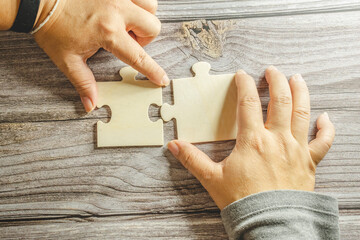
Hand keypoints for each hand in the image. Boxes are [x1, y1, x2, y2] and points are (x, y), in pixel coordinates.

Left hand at [33, 0, 167, 111]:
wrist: (38, 1)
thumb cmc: (52, 28)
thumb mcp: (67, 60)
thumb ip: (83, 83)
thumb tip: (91, 105)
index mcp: (108, 32)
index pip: (138, 56)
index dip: (152, 70)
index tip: (162, 79)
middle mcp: (117, 10)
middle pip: (152, 27)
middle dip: (145, 39)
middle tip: (126, 41)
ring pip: (150, 7)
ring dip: (143, 19)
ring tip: (125, 24)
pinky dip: (136, 4)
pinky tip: (122, 11)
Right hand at [168, 66, 334, 209]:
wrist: (270, 223)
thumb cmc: (243, 201)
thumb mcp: (212, 178)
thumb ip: (192, 159)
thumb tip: (174, 146)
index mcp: (253, 140)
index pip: (249, 102)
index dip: (245, 84)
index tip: (242, 75)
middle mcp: (277, 139)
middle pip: (280, 100)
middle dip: (276, 80)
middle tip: (272, 70)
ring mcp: (296, 149)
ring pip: (303, 112)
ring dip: (300, 92)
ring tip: (297, 79)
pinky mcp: (309, 162)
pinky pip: (323, 141)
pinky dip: (326, 128)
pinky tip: (325, 117)